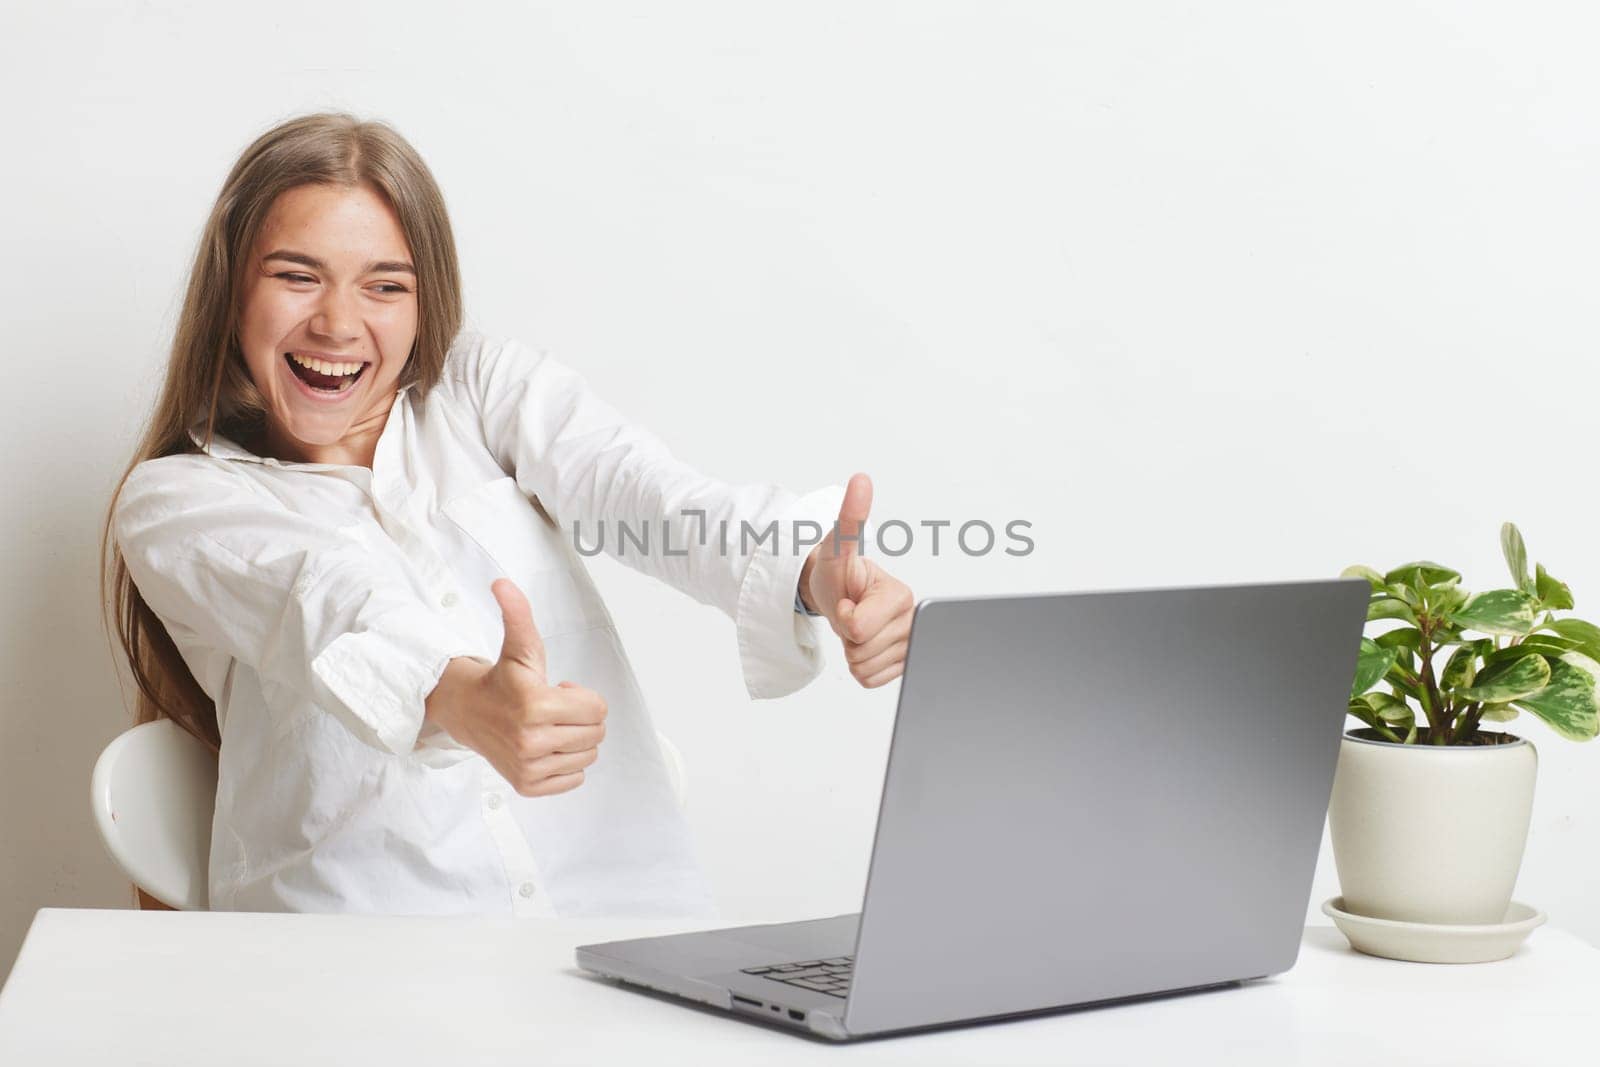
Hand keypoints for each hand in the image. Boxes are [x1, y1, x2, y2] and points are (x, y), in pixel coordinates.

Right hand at [425, 578, 607, 795]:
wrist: (467, 712)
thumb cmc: (502, 679)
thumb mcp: (518, 645)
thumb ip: (518, 613)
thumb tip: (502, 583)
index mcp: (535, 705)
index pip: (598, 709)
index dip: (582, 697)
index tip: (558, 691)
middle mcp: (531, 741)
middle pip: (595, 734)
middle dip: (581, 718)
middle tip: (553, 709)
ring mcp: (528, 767)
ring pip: (587, 758)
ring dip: (575, 741)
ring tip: (548, 727)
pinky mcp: (527, 785)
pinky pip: (574, 780)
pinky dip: (566, 765)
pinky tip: (546, 748)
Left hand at [801, 473, 914, 687]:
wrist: (842, 596)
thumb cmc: (840, 574)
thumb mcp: (838, 547)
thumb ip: (851, 518)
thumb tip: (860, 480)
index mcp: (902, 596)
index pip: (859, 628)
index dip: (845, 617)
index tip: (851, 600)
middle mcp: (913, 621)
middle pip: (862, 650)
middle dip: (849, 636)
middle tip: (853, 614)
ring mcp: (911, 646)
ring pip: (865, 668)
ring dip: (853, 651)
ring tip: (857, 628)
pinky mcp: (905, 666)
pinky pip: (870, 680)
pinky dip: (861, 667)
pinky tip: (865, 644)